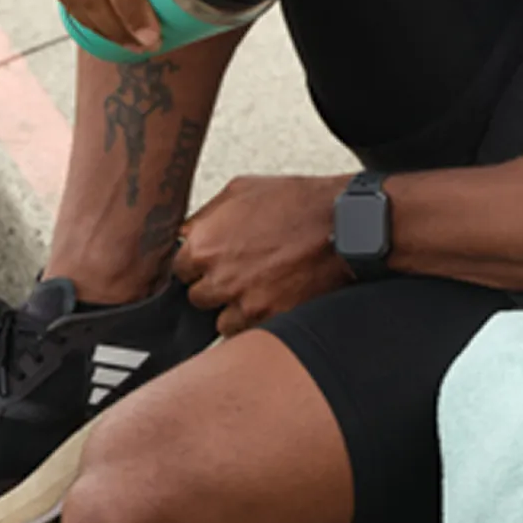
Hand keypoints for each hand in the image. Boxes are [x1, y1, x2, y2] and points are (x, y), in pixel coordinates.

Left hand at [174, 175, 353, 336]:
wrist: (343, 224)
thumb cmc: (297, 202)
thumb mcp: (241, 190)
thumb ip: (206, 216)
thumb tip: (188, 232)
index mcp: (204, 244)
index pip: (179, 270)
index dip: (199, 266)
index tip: (216, 262)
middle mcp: (219, 278)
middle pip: (199, 299)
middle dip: (216, 289)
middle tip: (241, 275)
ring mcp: (246, 302)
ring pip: (223, 323)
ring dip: (236, 311)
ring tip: (260, 291)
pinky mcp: (273, 319)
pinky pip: (252, 333)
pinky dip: (260, 322)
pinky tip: (275, 300)